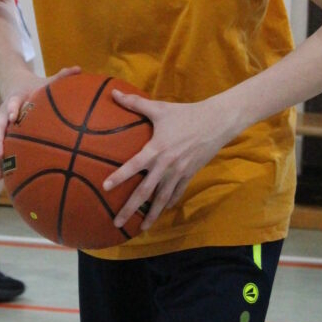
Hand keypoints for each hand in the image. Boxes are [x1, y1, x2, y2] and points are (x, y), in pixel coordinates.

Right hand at [0, 65, 80, 174]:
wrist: (17, 85)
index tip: (12, 116)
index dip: (11, 109)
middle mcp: (5, 112)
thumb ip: (62, 76)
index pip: (12, 103)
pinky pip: (0, 148)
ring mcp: (2, 124)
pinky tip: (1, 178)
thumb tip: (79, 68)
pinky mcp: (3, 134)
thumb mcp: (47, 81)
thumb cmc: (36, 87)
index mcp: (16, 99)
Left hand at [102, 89, 233, 230]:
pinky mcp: (190, 175)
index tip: (105, 187)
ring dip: (151, 214)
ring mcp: (179, 173)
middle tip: (116, 222)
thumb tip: (113, 92)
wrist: (216, 122)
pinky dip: (169, 203)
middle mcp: (166, 165)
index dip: (119, 176)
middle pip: (145, 191)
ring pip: (162, 199)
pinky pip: (177, 193)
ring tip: (141, 229)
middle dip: (130, 208)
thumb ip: (135, 103)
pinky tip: (162, 210)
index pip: (133, 165)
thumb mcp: (160, 108)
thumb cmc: (185, 114)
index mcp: (156, 149)